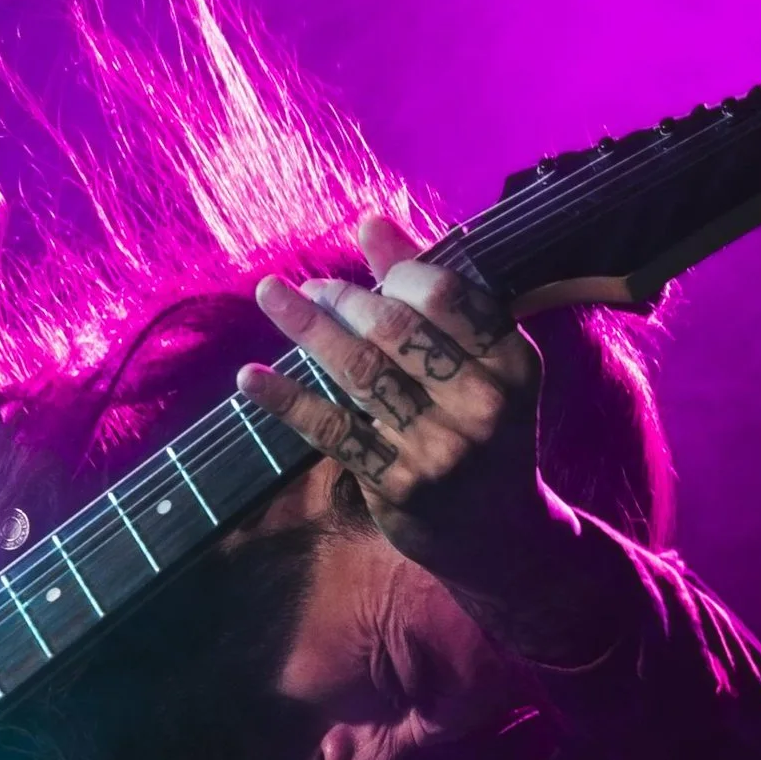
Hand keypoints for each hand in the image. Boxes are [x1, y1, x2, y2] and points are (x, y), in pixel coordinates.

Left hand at [238, 213, 621, 665]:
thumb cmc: (486, 430)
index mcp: (511, 363)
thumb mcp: (483, 362)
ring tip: (272, 296)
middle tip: (309, 287)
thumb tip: (370, 223)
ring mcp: (437, 450)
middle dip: (343, 298)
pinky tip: (250, 377)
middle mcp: (480, 405)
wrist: (502, 536)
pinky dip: (286, 401)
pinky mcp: (397, 486)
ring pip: (359, 373)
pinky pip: (332, 431)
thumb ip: (433, 293)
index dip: (396, 268)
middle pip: (395, 330)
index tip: (367, 259)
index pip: (444, 294)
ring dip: (308, 329)